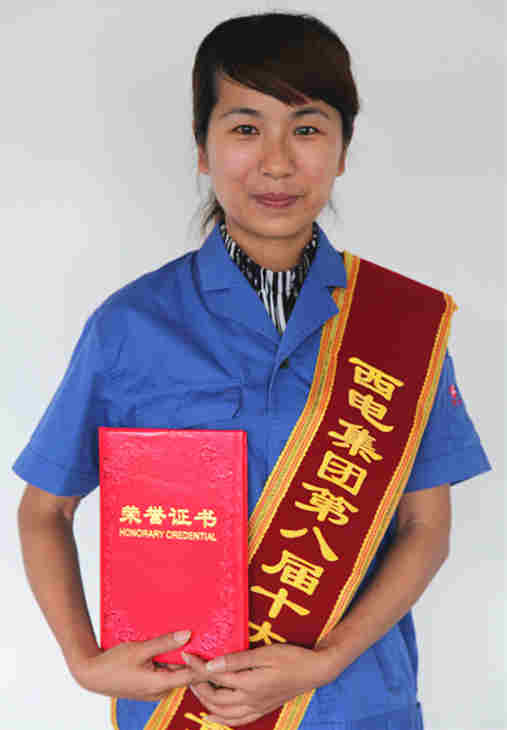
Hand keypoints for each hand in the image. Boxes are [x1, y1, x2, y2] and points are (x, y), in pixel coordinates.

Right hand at [71, 630, 198, 700]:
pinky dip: (172, 663)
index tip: (212, 648)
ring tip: (192, 640)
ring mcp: (156, 692)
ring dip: (183, 660)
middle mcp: (161, 692)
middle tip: (206, 639)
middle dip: (195, 659)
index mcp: (160, 685)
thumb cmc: (114, 663)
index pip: (192, 676)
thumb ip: (165, 643)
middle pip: (186, 675)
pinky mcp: (151, 688)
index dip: (204, 663)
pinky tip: (175, 649)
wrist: (92, 676)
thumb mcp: (140, 649)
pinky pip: (168, 675)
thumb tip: (188, 634)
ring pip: (177, 674)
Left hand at [182, 643, 334, 726]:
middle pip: (214, 698)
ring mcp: (256, 707)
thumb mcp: (264, 653)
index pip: (215, 677)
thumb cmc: (291, 657)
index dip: (198, 667)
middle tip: (187, 671)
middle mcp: (250, 700)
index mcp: (249, 684)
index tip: (187, 656)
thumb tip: (211, 665)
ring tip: (197, 687)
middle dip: (197, 685)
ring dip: (206, 702)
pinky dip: (222, 718)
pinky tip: (214, 712)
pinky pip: (237, 720)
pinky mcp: (262, 709)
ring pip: (223, 713)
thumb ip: (236, 660)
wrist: (314, 671)